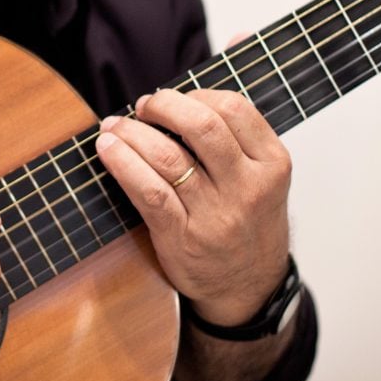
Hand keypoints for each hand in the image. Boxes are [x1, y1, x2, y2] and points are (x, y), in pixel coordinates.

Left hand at [95, 89, 290, 325]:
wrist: (249, 288)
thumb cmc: (247, 222)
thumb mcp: (263, 178)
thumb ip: (236, 138)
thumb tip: (183, 92)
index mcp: (272, 164)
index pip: (234, 108)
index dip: (195, 93)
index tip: (171, 98)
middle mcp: (248, 188)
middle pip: (202, 126)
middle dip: (163, 106)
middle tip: (142, 107)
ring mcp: (216, 215)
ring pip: (168, 157)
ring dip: (132, 133)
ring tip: (114, 127)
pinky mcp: (183, 238)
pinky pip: (148, 192)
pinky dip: (123, 164)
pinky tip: (108, 150)